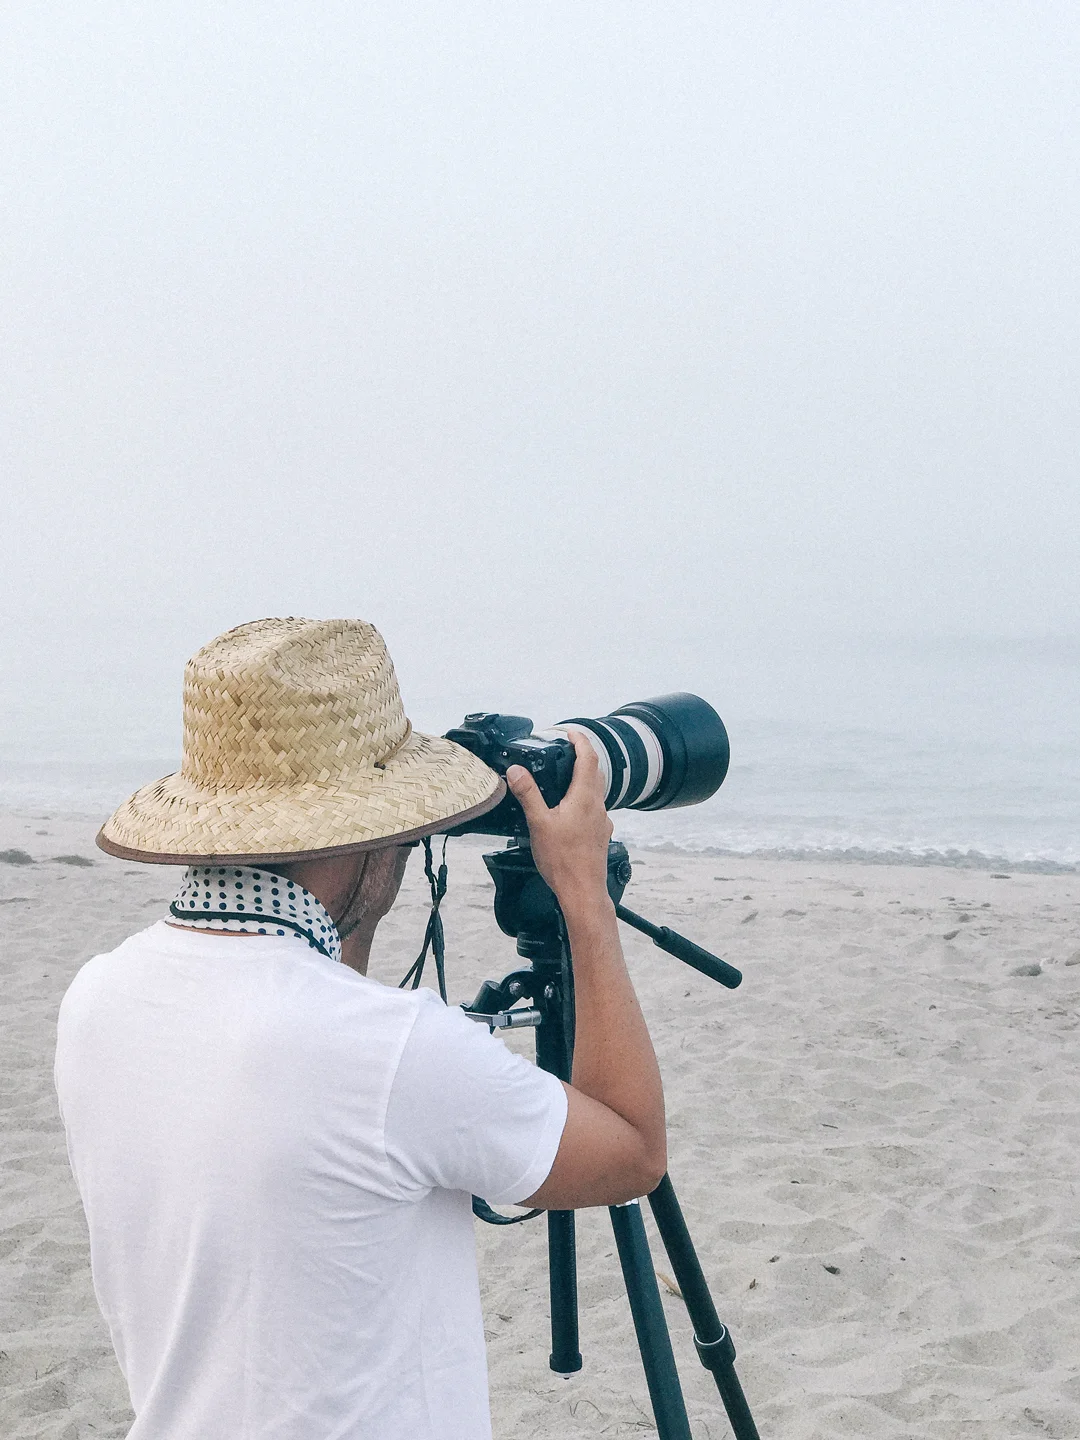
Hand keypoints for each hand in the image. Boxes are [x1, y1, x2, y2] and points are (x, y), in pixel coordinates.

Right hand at [506, 730, 613, 907]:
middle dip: (582, 756)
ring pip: (596, 790)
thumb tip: (517, 770)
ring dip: (583, 778)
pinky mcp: (600, 834)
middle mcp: (597, 806)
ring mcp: (601, 821)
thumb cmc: (563, 861)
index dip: (580, 740)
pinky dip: (583, 799)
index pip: (588, 757)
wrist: (583, 892)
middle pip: (595, 771)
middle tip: (565, 749)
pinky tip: (569, 811)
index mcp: (584, 798)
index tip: (569, 731)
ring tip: (564, 777)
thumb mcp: (538, 823)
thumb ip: (528, 794)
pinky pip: (594, 808)